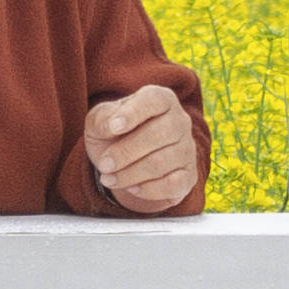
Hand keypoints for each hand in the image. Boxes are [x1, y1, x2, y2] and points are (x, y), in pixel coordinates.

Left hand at [83, 83, 199, 215]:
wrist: (125, 163)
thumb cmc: (114, 134)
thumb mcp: (100, 122)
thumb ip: (102, 119)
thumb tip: (110, 125)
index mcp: (161, 100)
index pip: (154, 100)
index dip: (134, 113)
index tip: (113, 127)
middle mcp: (180, 121)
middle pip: (159, 135)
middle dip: (126, 153)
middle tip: (103, 165)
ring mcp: (187, 149)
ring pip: (161, 163)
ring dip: (130, 174)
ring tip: (108, 178)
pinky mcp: (189, 175)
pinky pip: (172, 184)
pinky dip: (148, 189)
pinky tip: (131, 188)